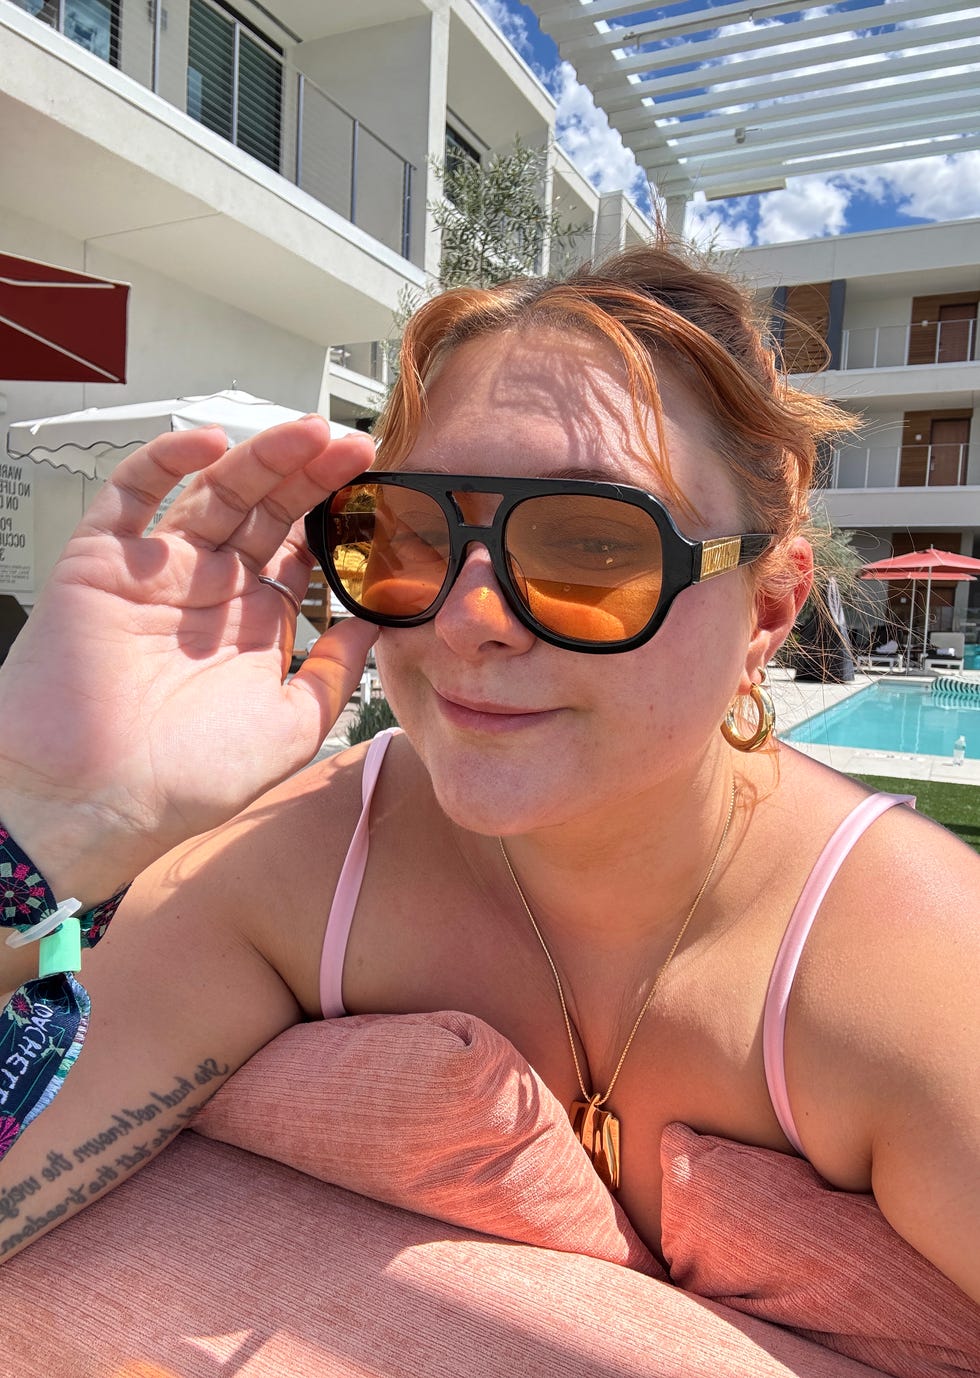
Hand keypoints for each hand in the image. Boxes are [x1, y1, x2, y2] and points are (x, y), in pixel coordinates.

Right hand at [0, 416, 377, 901]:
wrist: (90, 803)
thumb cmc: (185, 780)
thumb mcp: (291, 728)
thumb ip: (335, 675)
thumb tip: (374, 627)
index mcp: (252, 624)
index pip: (301, 550)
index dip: (336, 518)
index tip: (377, 490)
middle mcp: (208, 590)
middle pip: (266, 511)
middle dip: (310, 475)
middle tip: (351, 447)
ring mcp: (156, 570)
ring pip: (214, 491)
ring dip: (260, 457)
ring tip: (308, 434)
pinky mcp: (102, 560)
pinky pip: (131, 494)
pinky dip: (164, 462)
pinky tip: (209, 444)